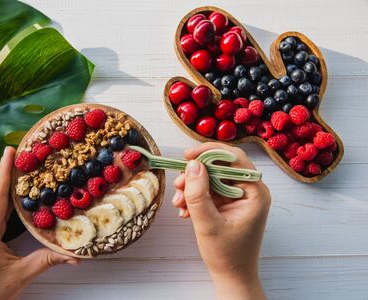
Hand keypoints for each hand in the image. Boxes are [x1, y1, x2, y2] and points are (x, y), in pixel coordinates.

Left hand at [0, 147, 78, 299]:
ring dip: (2, 182)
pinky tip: (12, 194)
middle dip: (5, 171)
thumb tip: (74, 256)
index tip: (10, 151)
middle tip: (20, 154)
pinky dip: (2, 196)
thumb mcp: (21, 275)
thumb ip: (47, 260)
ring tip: (17, 169)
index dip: (3, 172)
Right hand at [172, 143, 270, 299]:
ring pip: (212, 177)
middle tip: (179, 184)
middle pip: (221, 166)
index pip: (234, 159)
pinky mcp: (228, 202)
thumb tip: (192, 165)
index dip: (209, 152)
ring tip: (179, 203)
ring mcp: (238, 196)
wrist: (231, 275)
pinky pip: (209, 190)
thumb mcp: (208, 223)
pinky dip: (194, 196)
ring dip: (192, 187)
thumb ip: (198, 194)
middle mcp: (249, 190)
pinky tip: (185, 210)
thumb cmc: (226, 254)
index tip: (187, 156)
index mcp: (255, 192)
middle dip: (196, 173)